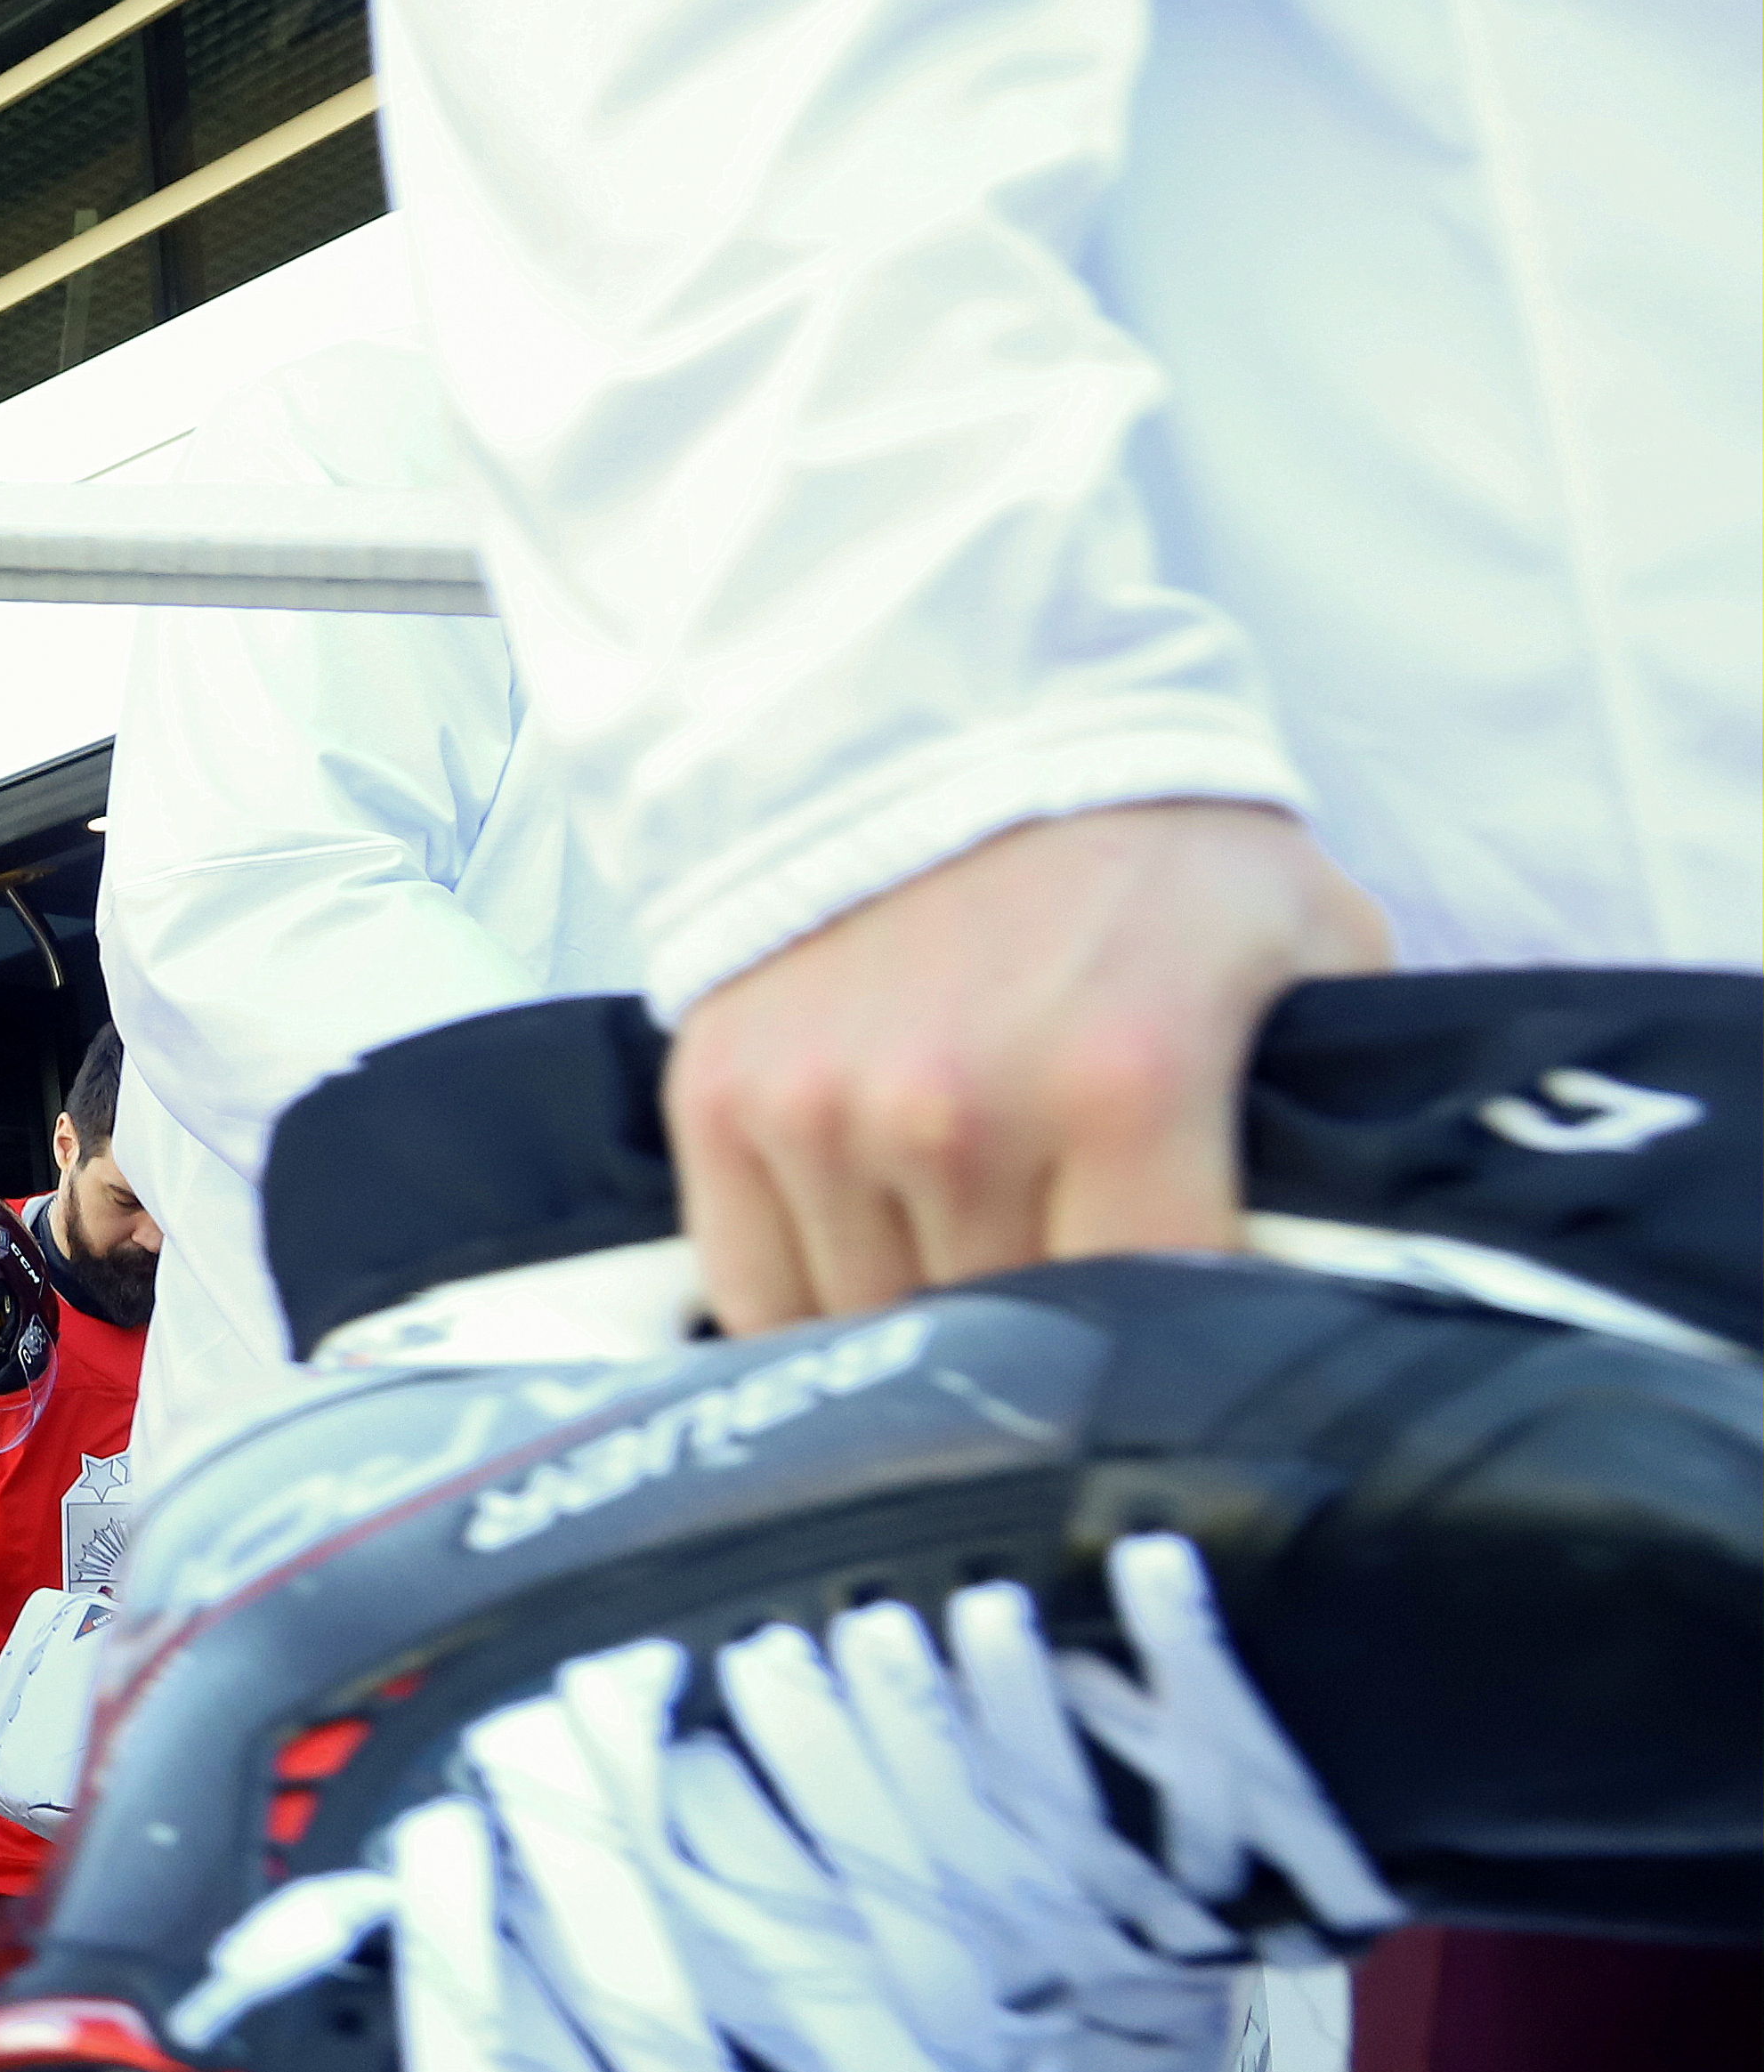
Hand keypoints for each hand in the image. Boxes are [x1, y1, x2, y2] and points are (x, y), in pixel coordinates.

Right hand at [665, 802, 1390, 1331]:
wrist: (949, 721)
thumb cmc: (1151, 853)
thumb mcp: (1309, 948)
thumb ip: (1332, 1110)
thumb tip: (1350, 1268)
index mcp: (1125, 1083)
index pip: (1152, 1318)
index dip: (1176, 1350)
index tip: (1188, 1340)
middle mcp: (958, 1113)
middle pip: (1007, 1342)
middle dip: (1050, 1338)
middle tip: (1081, 1295)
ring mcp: (823, 1114)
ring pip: (873, 1332)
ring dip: (922, 1322)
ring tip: (972, 1254)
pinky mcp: (721, 1103)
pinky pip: (753, 1290)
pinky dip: (808, 1302)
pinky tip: (865, 1253)